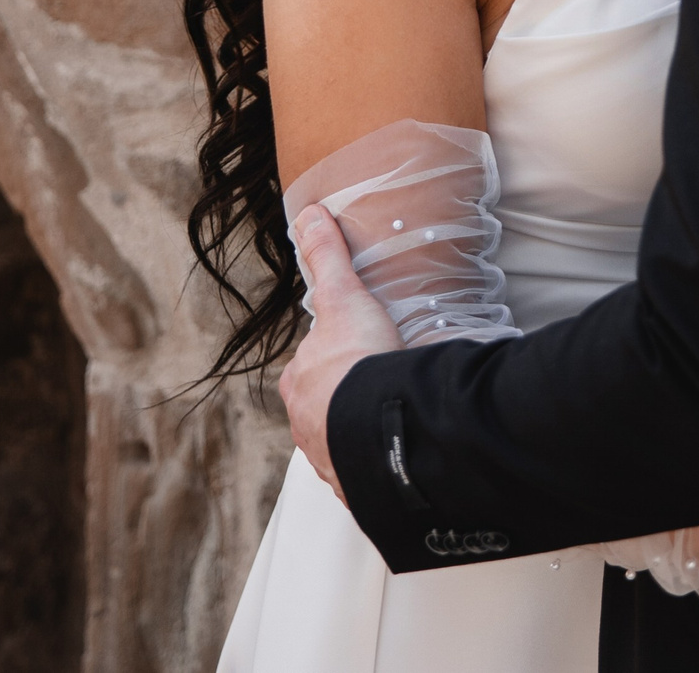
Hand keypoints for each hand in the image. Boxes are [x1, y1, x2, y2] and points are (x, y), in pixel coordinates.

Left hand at [275, 204, 404, 493]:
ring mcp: (330, 458)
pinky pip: (367, 470)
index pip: (310, 365)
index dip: (333, 355)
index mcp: (298, 384)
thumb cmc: (357, 364)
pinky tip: (400, 449)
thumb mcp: (343, 297)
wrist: (380, 427)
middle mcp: (305, 425)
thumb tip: (310, 215)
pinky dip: (380, 460)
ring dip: (362, 431)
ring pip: (343, 440)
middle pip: (324, 405)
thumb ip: (328, 257)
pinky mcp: (356, 484)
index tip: (356, 351)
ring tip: (394, 417)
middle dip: (346, 398)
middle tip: (381, 383)